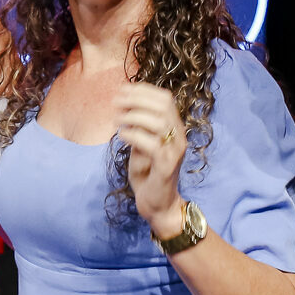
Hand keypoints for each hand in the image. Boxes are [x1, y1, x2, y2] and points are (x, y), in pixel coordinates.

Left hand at [114, 82, 186, 232]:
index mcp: (174, 128)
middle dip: (137, 99)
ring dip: (134, 117)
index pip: (165, 98)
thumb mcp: (141, 143)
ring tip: (116, 120)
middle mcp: (179, 137)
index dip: (143, 90)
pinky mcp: (167, 167)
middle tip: (115, 103)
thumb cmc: (147, 172)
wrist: (158, 204)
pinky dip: (135, 136)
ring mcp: (175, 152)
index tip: (122, 90)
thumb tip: (123, 103)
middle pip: (164, 106)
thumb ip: (138, 125)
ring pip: (160, 123)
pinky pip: (153, 145)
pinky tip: (121, 136)